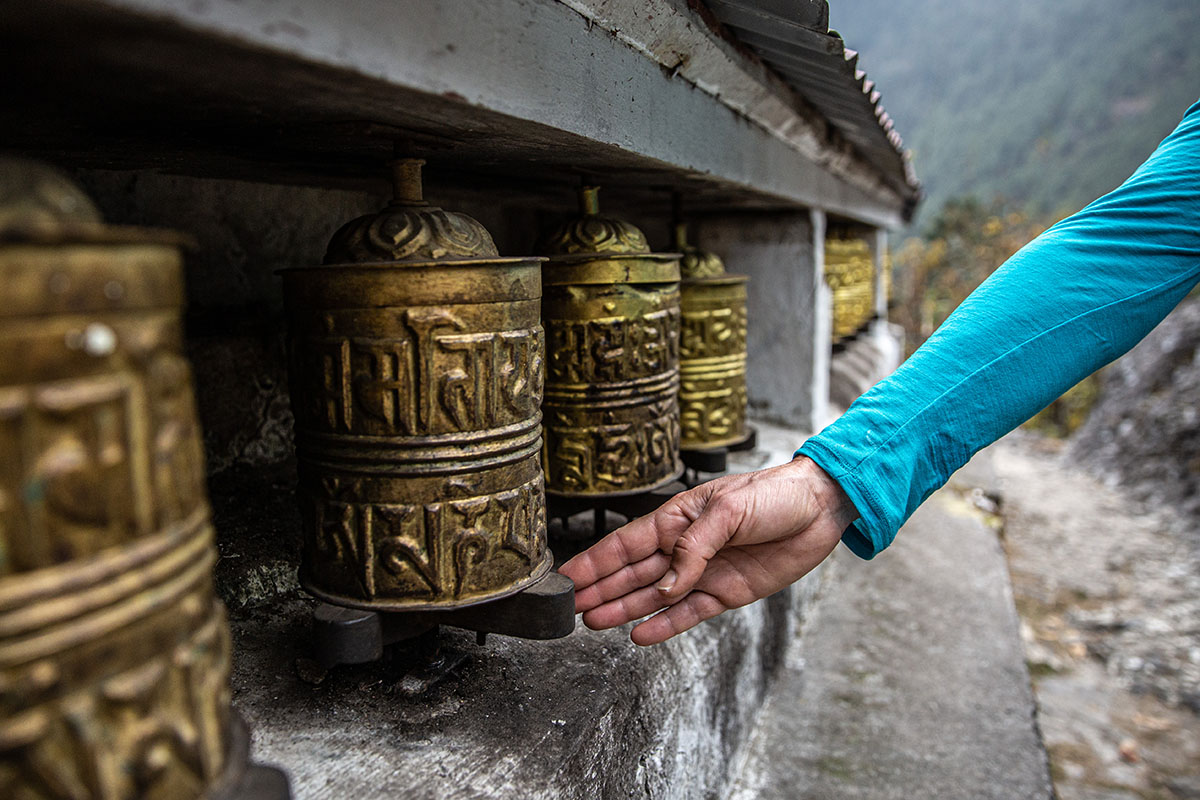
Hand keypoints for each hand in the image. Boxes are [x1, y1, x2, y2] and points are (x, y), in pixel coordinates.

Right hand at [560, 456, 858, 644]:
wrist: (819, 510)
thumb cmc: (773, 495)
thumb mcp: (729, 510)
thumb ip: (694, 548)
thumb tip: (667, 585)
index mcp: (677, 519)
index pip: (626, 543)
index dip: (595, 561)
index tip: (567, 577)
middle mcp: (685, 548)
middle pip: (633, 573)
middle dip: (601, 589)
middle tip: (571, 608)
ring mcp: (704, 573)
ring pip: (654, 597)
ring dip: (624, 608)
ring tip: (593, 621)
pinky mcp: (726, 593)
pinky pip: (688, 614)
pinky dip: (664, 625)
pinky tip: (640, 634)